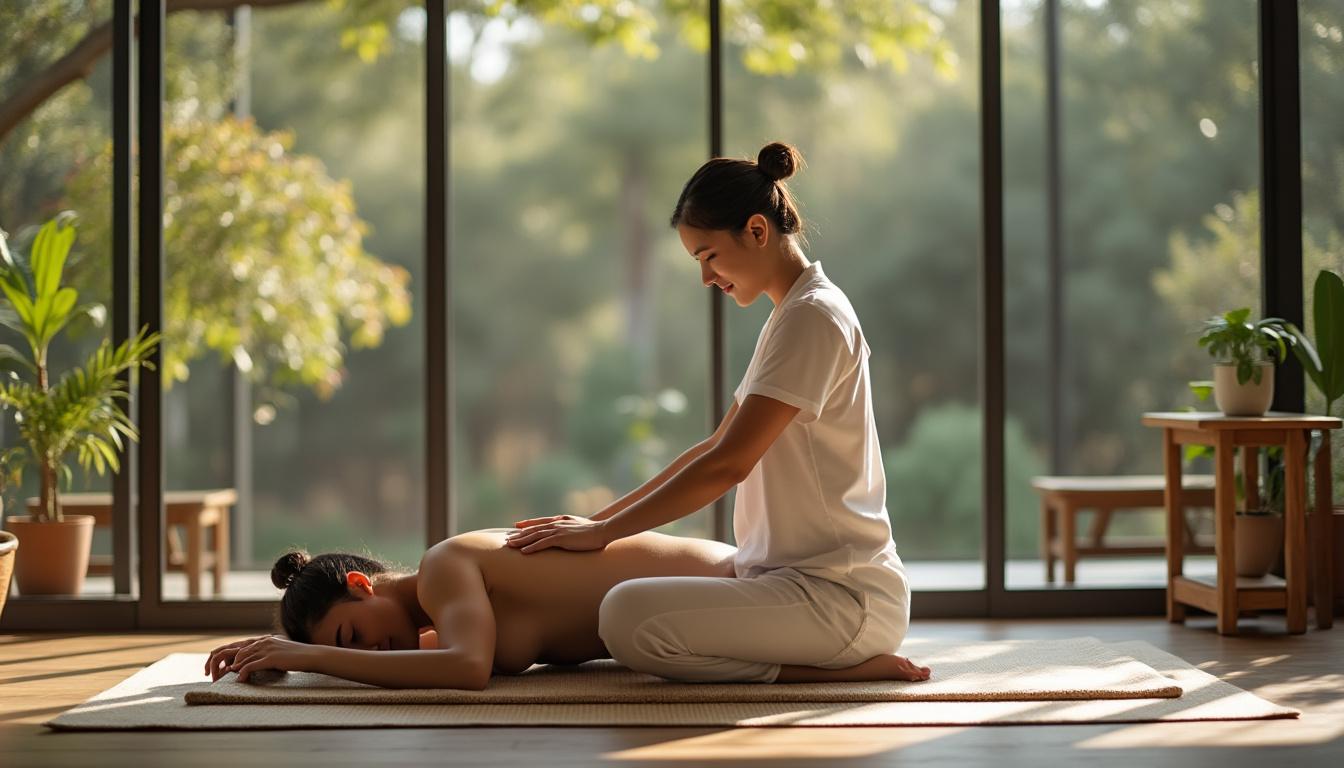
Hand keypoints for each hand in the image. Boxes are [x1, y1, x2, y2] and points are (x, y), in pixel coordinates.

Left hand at [208, 634, 328, 682]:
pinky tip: (240, 680)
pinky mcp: (271, 658)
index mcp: (266, 640)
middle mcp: (264, 642)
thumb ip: (270, 654)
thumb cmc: (298, 657)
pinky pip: (251, 666)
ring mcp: (267, 649)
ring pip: (243, 659)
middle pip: (239, 652)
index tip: (226, 668)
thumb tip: (262, 663)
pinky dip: (243, 673)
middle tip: (221, 675)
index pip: (243, 647)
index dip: (233, 658)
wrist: (312, 656)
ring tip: (227, 679)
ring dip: (233, 670)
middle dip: (229, 664)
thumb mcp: (282, 653)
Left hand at [506, 515, 609, 552]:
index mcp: (560, 521)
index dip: (527, 524)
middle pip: (534, 529)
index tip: (516, 526)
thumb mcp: (578, 526)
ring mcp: (558, 530)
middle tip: (507, 540)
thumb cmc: (593, 531)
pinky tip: (524, 551)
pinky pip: (543, 543)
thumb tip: (564, 531)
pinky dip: (532, 547)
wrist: (602, 531)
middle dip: (520, 534)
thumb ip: (569, 526)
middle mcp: (557, 524)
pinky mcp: (561, 538)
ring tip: (511, 545)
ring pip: (535, 535)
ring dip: (522, 541)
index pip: (540, 522)